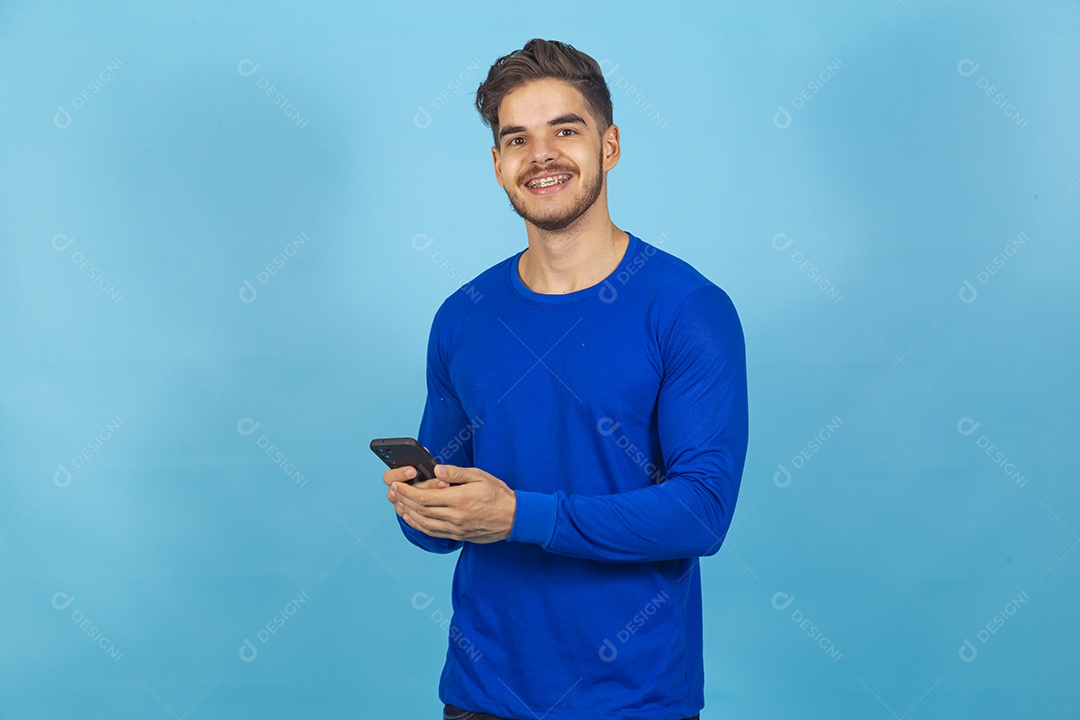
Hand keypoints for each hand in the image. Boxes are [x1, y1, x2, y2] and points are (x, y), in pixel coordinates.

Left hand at [388, 464, 515, 542]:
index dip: (407, 492)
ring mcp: (456, 529)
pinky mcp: (458, 536)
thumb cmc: (498, 494)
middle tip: (393, 492)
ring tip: (398, 505)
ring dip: (408, 515)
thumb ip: (457, 473)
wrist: (514, 518)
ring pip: (424, 524)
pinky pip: (433, 532)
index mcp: (460, 500)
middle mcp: (456, 517)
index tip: (397, 485)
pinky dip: (419, 526)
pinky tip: (413, 519)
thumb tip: (437, 471)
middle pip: (421, 511)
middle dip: (404, 500)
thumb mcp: (480, 476)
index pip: (425, 497)